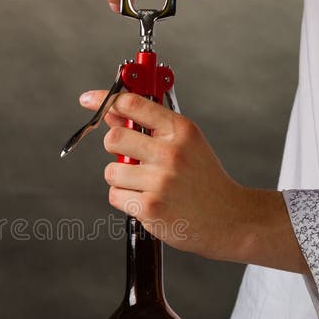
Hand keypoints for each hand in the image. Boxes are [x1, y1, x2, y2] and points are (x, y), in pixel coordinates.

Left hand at [79, 90, 307, 272]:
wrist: (230, 218)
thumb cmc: (205, 179)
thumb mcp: (187, 144)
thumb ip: (150, 127)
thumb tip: (112, 113)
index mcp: (181, 130)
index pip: (133, 104)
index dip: (106, 99)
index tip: (89, 100)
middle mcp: (171, 152)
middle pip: (114, 138)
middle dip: (115, 147)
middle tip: (130, 157)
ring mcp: (160, 181)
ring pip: (112, 171)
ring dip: (121, 179)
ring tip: (145, 185)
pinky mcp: (151, 207)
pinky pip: (116, 196)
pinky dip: (126, 200)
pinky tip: (148, 201)